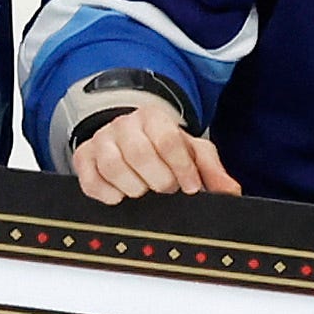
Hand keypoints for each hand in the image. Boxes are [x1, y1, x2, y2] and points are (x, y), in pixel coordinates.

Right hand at [72, 101, 240, 205]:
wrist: (130, 139)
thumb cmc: (164, 148)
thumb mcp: (192, 152)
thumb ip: (212, 170)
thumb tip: (230, 191)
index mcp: (153, 118)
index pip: (168, 140)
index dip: (181, 168)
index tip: (189, 187)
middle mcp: (124, 125)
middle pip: (139, 154)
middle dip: (159, 179)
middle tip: (167, 189)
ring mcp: (101, 141)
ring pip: (113, 166)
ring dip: (134, 187)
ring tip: (145, 191)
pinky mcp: (83, 158)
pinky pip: (90, 181)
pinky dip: (108, 194)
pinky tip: (122, 195)